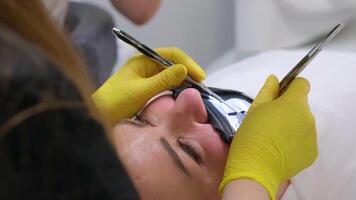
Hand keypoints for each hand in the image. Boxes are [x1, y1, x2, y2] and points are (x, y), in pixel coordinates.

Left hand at [92, 47, 204, 123]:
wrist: (98, 116)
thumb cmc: (115, 102)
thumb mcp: (141, 91)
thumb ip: (162, 80)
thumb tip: (184, 69)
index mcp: (143, 60)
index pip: (171, 54)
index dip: (187, 63)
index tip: (200, 76)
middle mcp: (146, 66)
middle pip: (173, 63)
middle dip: (188, 72)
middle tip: (201, 86)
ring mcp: (147, 77)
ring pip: (171, 74)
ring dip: (184, 81)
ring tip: (196, 91)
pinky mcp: (148, 89)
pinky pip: (167, 85)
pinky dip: (177, 88)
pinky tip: (184, 95)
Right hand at [219, 75, 317, 199]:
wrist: (255, 167)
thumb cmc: (251, 134)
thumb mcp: (255, 109)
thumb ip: (267, 91)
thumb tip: (274, 79)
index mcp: (294, 103)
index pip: (301, 84)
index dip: (290, 87)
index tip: (279, 96)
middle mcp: (308, 117)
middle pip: (301, 105)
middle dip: (288, 109)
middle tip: (270, 120)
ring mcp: (312, 136)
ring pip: (303, 123)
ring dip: (292, 125)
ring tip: (274, 137)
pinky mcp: (312, 152)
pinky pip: (305, 140)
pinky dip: (295, 141)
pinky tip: (280, 149)